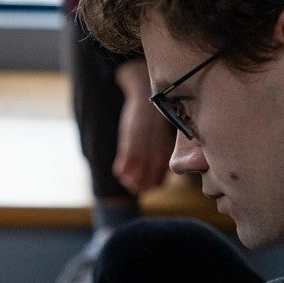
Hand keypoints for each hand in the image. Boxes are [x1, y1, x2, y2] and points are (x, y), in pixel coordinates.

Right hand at [112, 58, 174, 194]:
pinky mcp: (129, 148)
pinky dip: (119, 171)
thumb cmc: (153, 117)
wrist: (145, 95)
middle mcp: (155, 158)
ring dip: (125, 180)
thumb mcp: (161, 137)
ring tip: (123, 174)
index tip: (140, 181)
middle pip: (144, 186)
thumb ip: (158, 153)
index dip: (147, 186)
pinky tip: (118, 166)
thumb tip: (153, 165)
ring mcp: (142, 155)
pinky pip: (121, 169)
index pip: (156, 183)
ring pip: (132, 180)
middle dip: (135, 186)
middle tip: (128, 180)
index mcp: (164, 156)